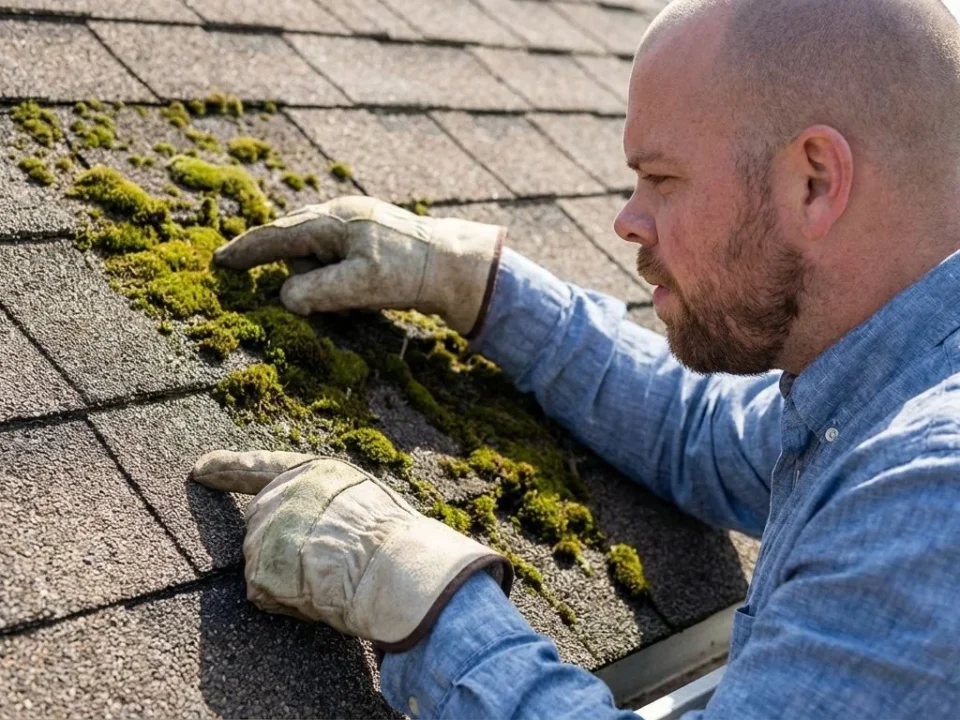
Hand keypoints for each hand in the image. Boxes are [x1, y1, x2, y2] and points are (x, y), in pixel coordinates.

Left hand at [191, 449, 512, 650]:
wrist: (394, 565)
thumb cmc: (394, 538)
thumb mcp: (364, 499)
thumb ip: (328, 504)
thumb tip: (316, 527)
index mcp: (312, 471)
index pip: (258, 467)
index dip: (226, 469)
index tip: (198, 471)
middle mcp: (282, 493)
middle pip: (262, 529)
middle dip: (282, 552)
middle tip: (324, 568)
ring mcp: (267, 530)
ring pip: (264, 565)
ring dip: (290, 579)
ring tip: (331, 579)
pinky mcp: (260, 567)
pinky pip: (265, 594)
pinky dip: (287, 602)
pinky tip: (318, 596)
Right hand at [214, 196, 504, 335]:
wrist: (456, 264)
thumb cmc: (409, 273)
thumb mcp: (360, 287)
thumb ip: (317, 292)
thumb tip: (284, 298)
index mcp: (333, 221)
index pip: (277, 235)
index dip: (247, 250)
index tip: (220, 262)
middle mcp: (340, 215)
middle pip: (293, 240)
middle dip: (281, 262)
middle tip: (277, 282)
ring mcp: (356, 223)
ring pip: (315, 250)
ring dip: (315, 275)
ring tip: (345, 299)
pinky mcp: (369, 237)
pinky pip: (334, 254)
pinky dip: (331, 272)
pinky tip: (350, 292)